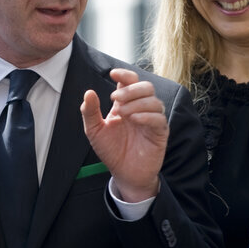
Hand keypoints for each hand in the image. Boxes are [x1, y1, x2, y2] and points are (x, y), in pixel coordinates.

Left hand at [80, 68, 167, 202]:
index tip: (113, 74)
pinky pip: (159, 118)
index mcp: (126, 104)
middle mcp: (141, 108)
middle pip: (146, 86)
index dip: (124, 75)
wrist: (123, 173)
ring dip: (137, 103)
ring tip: (123, 114)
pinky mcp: (160, 133)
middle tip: (115, 100)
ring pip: (154, 100)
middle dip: (130, 90)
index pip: (130, 82)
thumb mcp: (94, 131)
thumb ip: (90, 112)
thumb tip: (88, 93)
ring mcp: (152, 120)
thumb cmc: (111, 150)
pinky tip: (134, 120)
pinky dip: (147, 116)